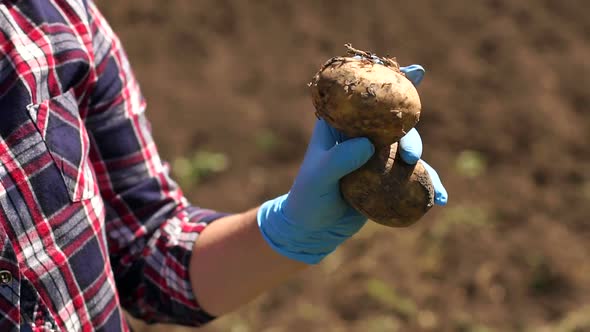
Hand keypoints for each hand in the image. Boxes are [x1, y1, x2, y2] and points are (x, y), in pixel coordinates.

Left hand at [257, 65, 446, 263]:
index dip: (390, 82)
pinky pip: (411, 178)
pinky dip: (427, 185)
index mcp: (342, 125)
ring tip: (432, 184)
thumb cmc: (308, 197)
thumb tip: (367, 144)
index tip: (415, 72)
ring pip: (407, 150)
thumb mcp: (319, 177)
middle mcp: (362, 137)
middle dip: (410, 135)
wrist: (312, 228)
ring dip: (422, 162)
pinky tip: (440, 199)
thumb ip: (339, 160)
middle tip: (410, 156)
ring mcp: (376, 157)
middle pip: (394, 126)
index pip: (366, 100)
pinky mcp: (386, 179)